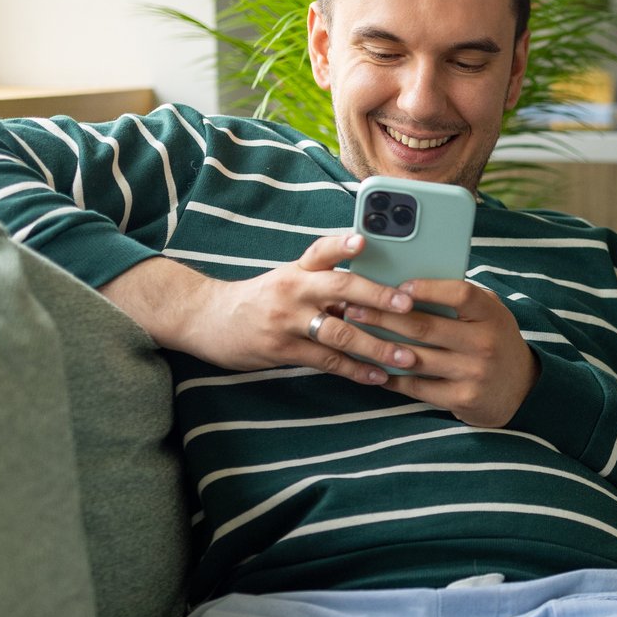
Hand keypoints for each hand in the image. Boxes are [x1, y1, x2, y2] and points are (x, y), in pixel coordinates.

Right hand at [177, 232, 420, 386]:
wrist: (208, 320)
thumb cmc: (261, 299)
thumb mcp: (288, 280)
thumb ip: (325, 285)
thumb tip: (375, 293)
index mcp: (298, 269)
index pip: (321, 251)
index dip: (342, 245)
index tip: (363, 241)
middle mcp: (294, 290)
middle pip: (340, 288)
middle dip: (377, 297)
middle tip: (408, 305)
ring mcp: (287, 321)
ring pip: (339, 332)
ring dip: (376, 345)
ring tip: (407, 355)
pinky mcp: (282, 350)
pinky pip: (326, 360)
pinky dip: (355, 370)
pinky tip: (378, 376)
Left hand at [338, 277, 541, 426]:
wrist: (521, 389)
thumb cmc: (494, 341)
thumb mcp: (490, 314)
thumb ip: (461, 299)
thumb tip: (410, 283)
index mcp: (491, 315)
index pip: (460, 294)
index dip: (427, 289)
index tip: (398, 286)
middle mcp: (484, 344)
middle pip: (424, 327)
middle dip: (383, 317)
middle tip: (354, 308)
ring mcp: (473, 373)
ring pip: (414, 358)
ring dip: (379, 347)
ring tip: (357, 337)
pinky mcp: (462, 399)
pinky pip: (417, 386)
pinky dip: (391, 377)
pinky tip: (374, 368)